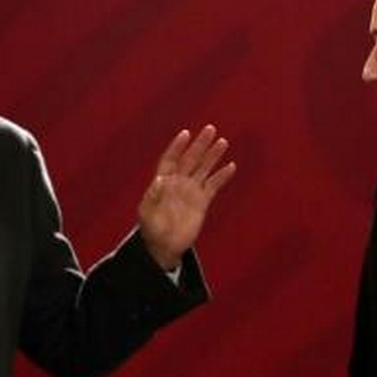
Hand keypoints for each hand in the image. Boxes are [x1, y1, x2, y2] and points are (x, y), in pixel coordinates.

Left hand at [137, 125, 234, 269]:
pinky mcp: (202, 202)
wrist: (164, 246)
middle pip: (190, 159)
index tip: (186, 134)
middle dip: (199, 145)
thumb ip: (152, 196)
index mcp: (163, 182)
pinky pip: (213, 186)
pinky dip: (222, 176)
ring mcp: (191, 191)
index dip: (177, 147)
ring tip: (222, 142)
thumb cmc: (151, 229)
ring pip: (203, 169)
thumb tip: (160, 180)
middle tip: (210, 129)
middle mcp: (178, 183)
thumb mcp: (146, 213)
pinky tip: (231, 166)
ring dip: (212, 156)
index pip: (171, 159)